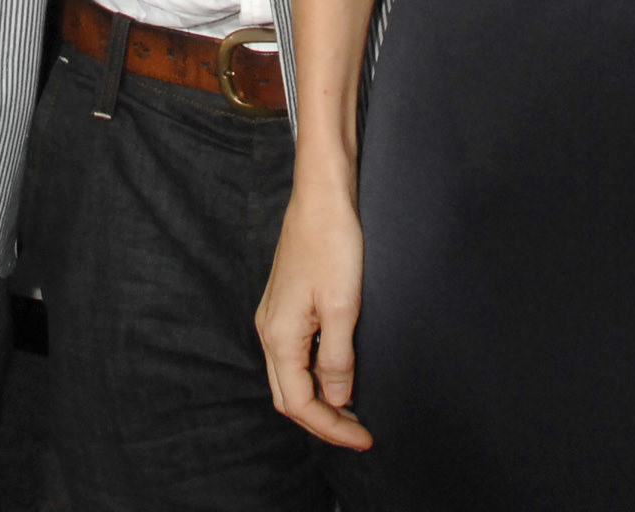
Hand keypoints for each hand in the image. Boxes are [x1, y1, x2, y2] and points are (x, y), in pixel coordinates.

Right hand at [257, 177, 373, 450]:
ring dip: (319, 399)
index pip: (300, 404)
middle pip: (289, 396)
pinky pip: (294, 355)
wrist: (321, 196)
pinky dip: (314, 375)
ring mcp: (275, 317)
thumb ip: (336, 359)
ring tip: (352, 411)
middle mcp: (269, 330)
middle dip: (323, 420)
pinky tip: (338, 374)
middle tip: (360, 432)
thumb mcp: (343, 308)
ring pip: (290, 377)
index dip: (331, 427)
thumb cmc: (332, 244)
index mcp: (279, 336)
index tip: (365, 438)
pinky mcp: (285, 304)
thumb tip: (335, 400)